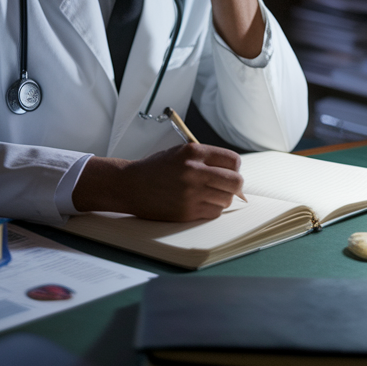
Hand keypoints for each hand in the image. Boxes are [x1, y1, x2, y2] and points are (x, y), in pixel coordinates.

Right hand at [71, 144, 244, 221]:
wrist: (130, 185)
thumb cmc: (156, 169)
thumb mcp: (180, 153)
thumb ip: (206, 159)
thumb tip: (234, 173)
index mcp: (194, 152)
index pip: (233, 160)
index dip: (234, 168)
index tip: (230, 172)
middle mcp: (194, 171)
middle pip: (235, 181)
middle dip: (235, 185)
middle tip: (228, 187)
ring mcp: (191, 193)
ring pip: (226, 199)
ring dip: (222, 198)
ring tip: (209, 195)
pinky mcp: (187, 211)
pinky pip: (214, 212)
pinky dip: (212, 209)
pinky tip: (200, 204)